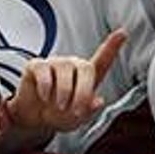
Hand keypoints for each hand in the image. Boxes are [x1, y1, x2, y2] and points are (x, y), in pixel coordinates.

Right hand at [6, 30, 125, 137]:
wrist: (32, 119)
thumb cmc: (57, 114)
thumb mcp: (76, 120)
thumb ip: (88, 112)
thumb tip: (97, 101)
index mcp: (87, 78)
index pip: (102, 60)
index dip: (112, 47)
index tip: (122, 33)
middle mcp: (73, 67)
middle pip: (85, 68)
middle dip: (83, 91)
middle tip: (77, 110)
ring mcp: (54, 64)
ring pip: (64, 69)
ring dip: (64, 92)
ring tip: (59, 106)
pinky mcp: (36, 66)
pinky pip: (43, 70)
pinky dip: (45, 87)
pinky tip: (45, 96)